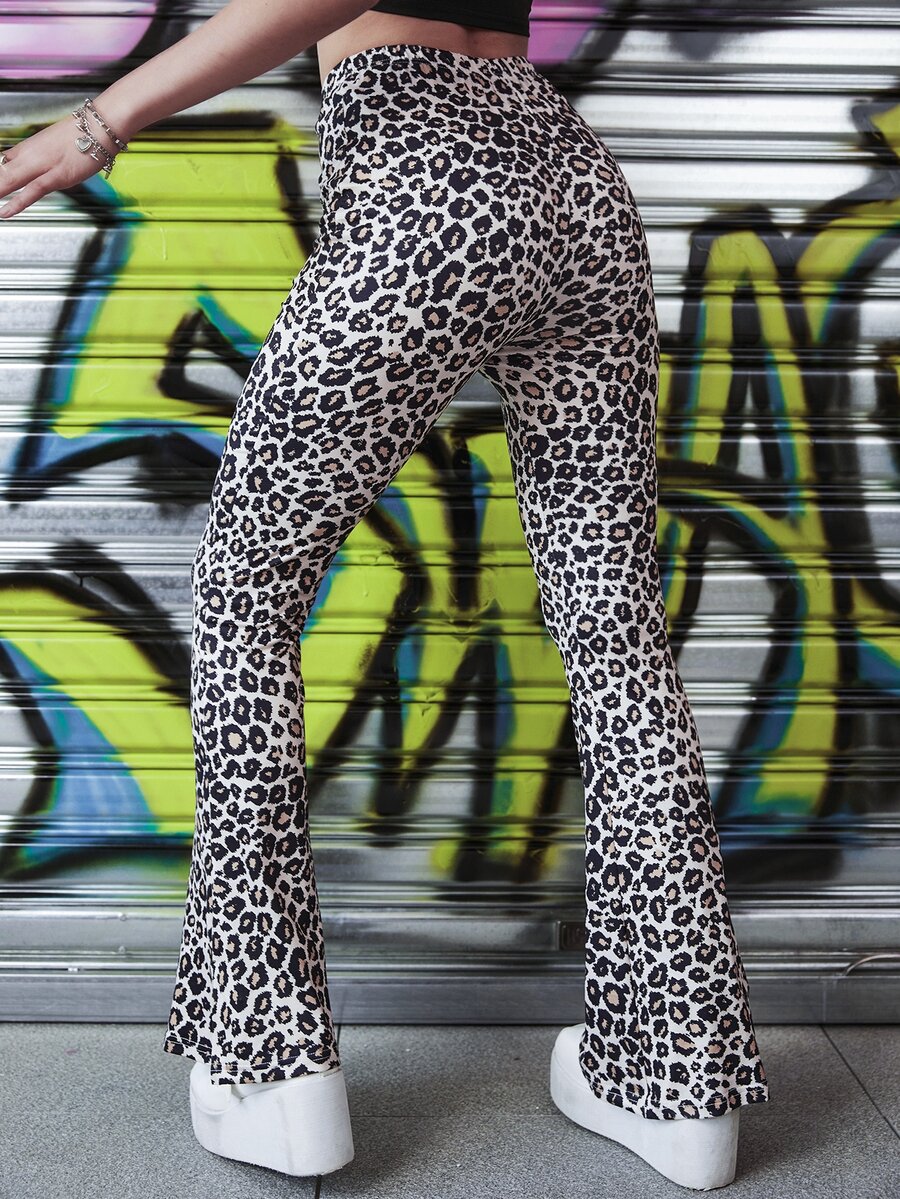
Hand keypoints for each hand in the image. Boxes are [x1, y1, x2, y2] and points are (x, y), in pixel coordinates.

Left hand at [0, 114, 121, 219]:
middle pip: (1, 173)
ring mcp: (41, 166)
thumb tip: (41, 164)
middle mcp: (30, 155)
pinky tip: (5, 212)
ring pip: (9, 181)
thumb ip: (45, 155)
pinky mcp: (55, 176)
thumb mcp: (59, 144)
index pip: (4, 163)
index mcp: (29, 148)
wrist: (99, 126)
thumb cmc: (84, 134)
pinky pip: (31, 192)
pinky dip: (16, 203)